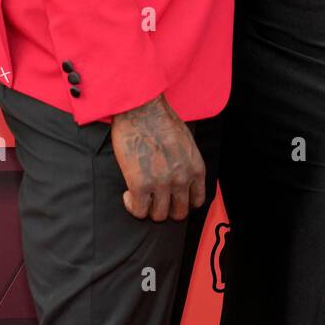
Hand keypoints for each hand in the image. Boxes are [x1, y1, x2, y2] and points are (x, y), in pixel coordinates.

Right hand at [111, 94, 206, 221]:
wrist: (141, 109)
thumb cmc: (161, 119)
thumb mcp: (186, 143)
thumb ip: (186, 163)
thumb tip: (179, 176)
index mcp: (195, 168)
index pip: (197, 200)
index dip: (183, 202)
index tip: (172, 198)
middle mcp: (182, 179)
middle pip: (178, 213)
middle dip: (166, 208)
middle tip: (154, 199)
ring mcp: (161, 184)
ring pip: (158, 215)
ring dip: (149, 209)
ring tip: (140, 196)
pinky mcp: (139, 185)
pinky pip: (139, 210)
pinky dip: (133, 206)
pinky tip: (128, 194)